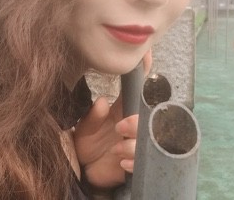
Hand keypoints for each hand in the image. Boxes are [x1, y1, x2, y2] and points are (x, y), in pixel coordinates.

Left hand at [74, 50, 151, 188]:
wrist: (82, 169)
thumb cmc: (86, 142)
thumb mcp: (84, 128)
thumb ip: (92, 116)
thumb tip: (102, 102)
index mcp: (123, 108)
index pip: (139, 90)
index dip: (145, 77)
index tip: (145, 63)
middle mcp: (134, 122)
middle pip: (150, 116)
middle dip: (138, 122)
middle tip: (120, 127)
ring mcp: (137, 142)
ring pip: (151, 139)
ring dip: (133, 144)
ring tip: (116, 149)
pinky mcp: (138, 162)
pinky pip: (147, 161)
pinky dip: (134, 162)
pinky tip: (122, 163)